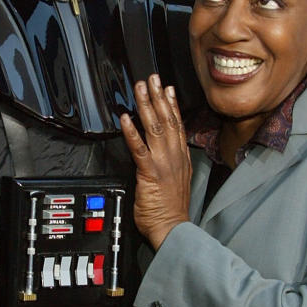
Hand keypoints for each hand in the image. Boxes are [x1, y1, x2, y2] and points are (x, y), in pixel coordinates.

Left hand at [119, 75, 191, 250]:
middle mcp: (174, 156)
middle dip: (158, 97)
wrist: (173, 228)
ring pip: (155, 128)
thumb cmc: (172, 210)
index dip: (172, 105)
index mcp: (181, 158)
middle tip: (152, 79)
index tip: (168, 89)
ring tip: (140, 89)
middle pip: (167, 120)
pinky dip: (132, 132)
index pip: (178, 125)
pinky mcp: (150, 172)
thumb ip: (172, 164)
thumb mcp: (178, 181)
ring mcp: (163, 163)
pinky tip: (126, 119)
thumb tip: (166, 151)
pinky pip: (139, 148)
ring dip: (146, 106)